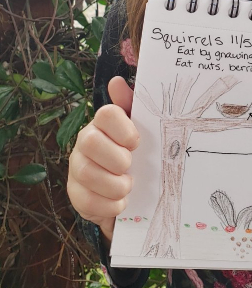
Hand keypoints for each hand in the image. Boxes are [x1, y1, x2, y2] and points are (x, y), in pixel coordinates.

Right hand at [67, 76, 137, 242]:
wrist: (129, 192)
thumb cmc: (133, 154)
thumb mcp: (140, 130)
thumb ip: (132, 106)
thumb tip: (116, 81)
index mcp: (103, 123)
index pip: (106, 113)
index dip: (124, 129)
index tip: (137, 143)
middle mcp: (85, 141)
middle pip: (91, 142)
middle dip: (117, 159)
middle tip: (130, 167)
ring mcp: (77, 168)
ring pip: (87, 174)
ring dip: (115, 185)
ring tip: (127, 187)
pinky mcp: (75, 195)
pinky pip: (87, 201)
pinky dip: (109, 205)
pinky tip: (120, 203)